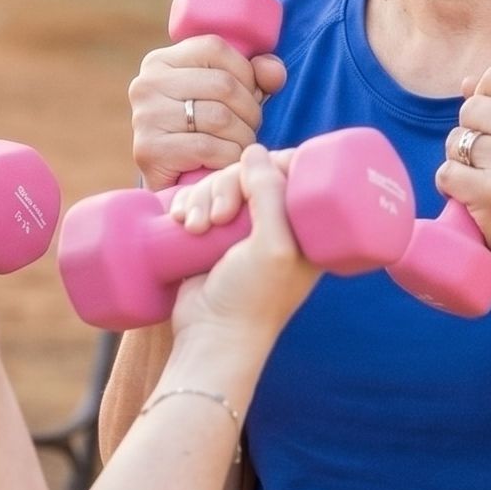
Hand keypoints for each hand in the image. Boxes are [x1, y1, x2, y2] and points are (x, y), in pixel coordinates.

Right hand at [128, 39, 287, 190]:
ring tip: (238, 145)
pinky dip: (228, 157)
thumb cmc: (206, 131)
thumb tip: (273, 72)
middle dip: (249, 111)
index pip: (215, 48)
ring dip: (243, 137)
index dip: (244, 73)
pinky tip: (224, 162)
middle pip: (223, 85)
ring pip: (220, 118)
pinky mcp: (149, 150)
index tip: (246, 96)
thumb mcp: (230, 95)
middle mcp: (146, 84)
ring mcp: (144, 117)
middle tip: (248, 128)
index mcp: (161, 61)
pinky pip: (209, 147)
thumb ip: (256, 75)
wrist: (175, 183)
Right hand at [168, 144, 321, 352]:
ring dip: (202, 197)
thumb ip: (269, 194)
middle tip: (219, 217)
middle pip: (252, 174)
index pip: (296, 172)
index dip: (272, 165)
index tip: (253, 177)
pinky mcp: (213, 237)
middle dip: (227, 186)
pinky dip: (188, 205)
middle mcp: (278, 225)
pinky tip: (182, 222)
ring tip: (195, 227)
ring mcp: (243, 231)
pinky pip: (199, 201)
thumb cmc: (253, 297)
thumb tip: (255, 151)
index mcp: (308, 227)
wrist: (212, 337)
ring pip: (221, 185)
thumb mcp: (273, 245)